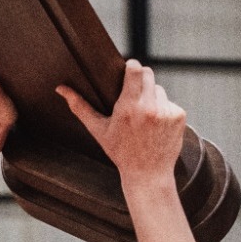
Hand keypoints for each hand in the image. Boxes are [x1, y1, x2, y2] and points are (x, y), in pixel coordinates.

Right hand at [57, 60, 185, 187]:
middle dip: (140, 79)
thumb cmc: (121, 152)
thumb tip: (61, 89)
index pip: (135, 69)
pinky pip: (170, 103)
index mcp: (128, 107)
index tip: (127, 71)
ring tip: (143, 118)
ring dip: (152, 97)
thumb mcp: (98, 130)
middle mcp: (149, 107)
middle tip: (133, 93)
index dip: (131, 67)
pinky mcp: (179, 117)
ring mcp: (166, 112)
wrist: (148, 174)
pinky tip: (156, 126)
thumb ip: (80, 107)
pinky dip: (163, 110)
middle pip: (148, 74)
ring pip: (159, 89)